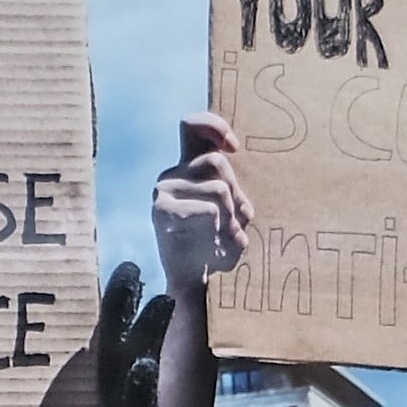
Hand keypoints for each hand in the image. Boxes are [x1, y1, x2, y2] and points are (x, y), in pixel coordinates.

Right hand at [152, 112, 252, 287]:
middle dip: (236, 194)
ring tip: (230, 239)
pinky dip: (218, 230)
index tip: (234, 147)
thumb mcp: (230, 215)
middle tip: (241, 222)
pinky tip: (211, 247)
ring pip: (218, 188)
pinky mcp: (162, 211)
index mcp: (187, 168)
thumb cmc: (212, 245)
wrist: (189, 281)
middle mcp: (171, 174)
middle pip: (216, 162)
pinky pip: (208, 210)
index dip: (213, 126)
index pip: (191, 125)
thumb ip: (234, 198)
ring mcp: (164, 191)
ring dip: (232, 217)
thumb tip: (243, 208)